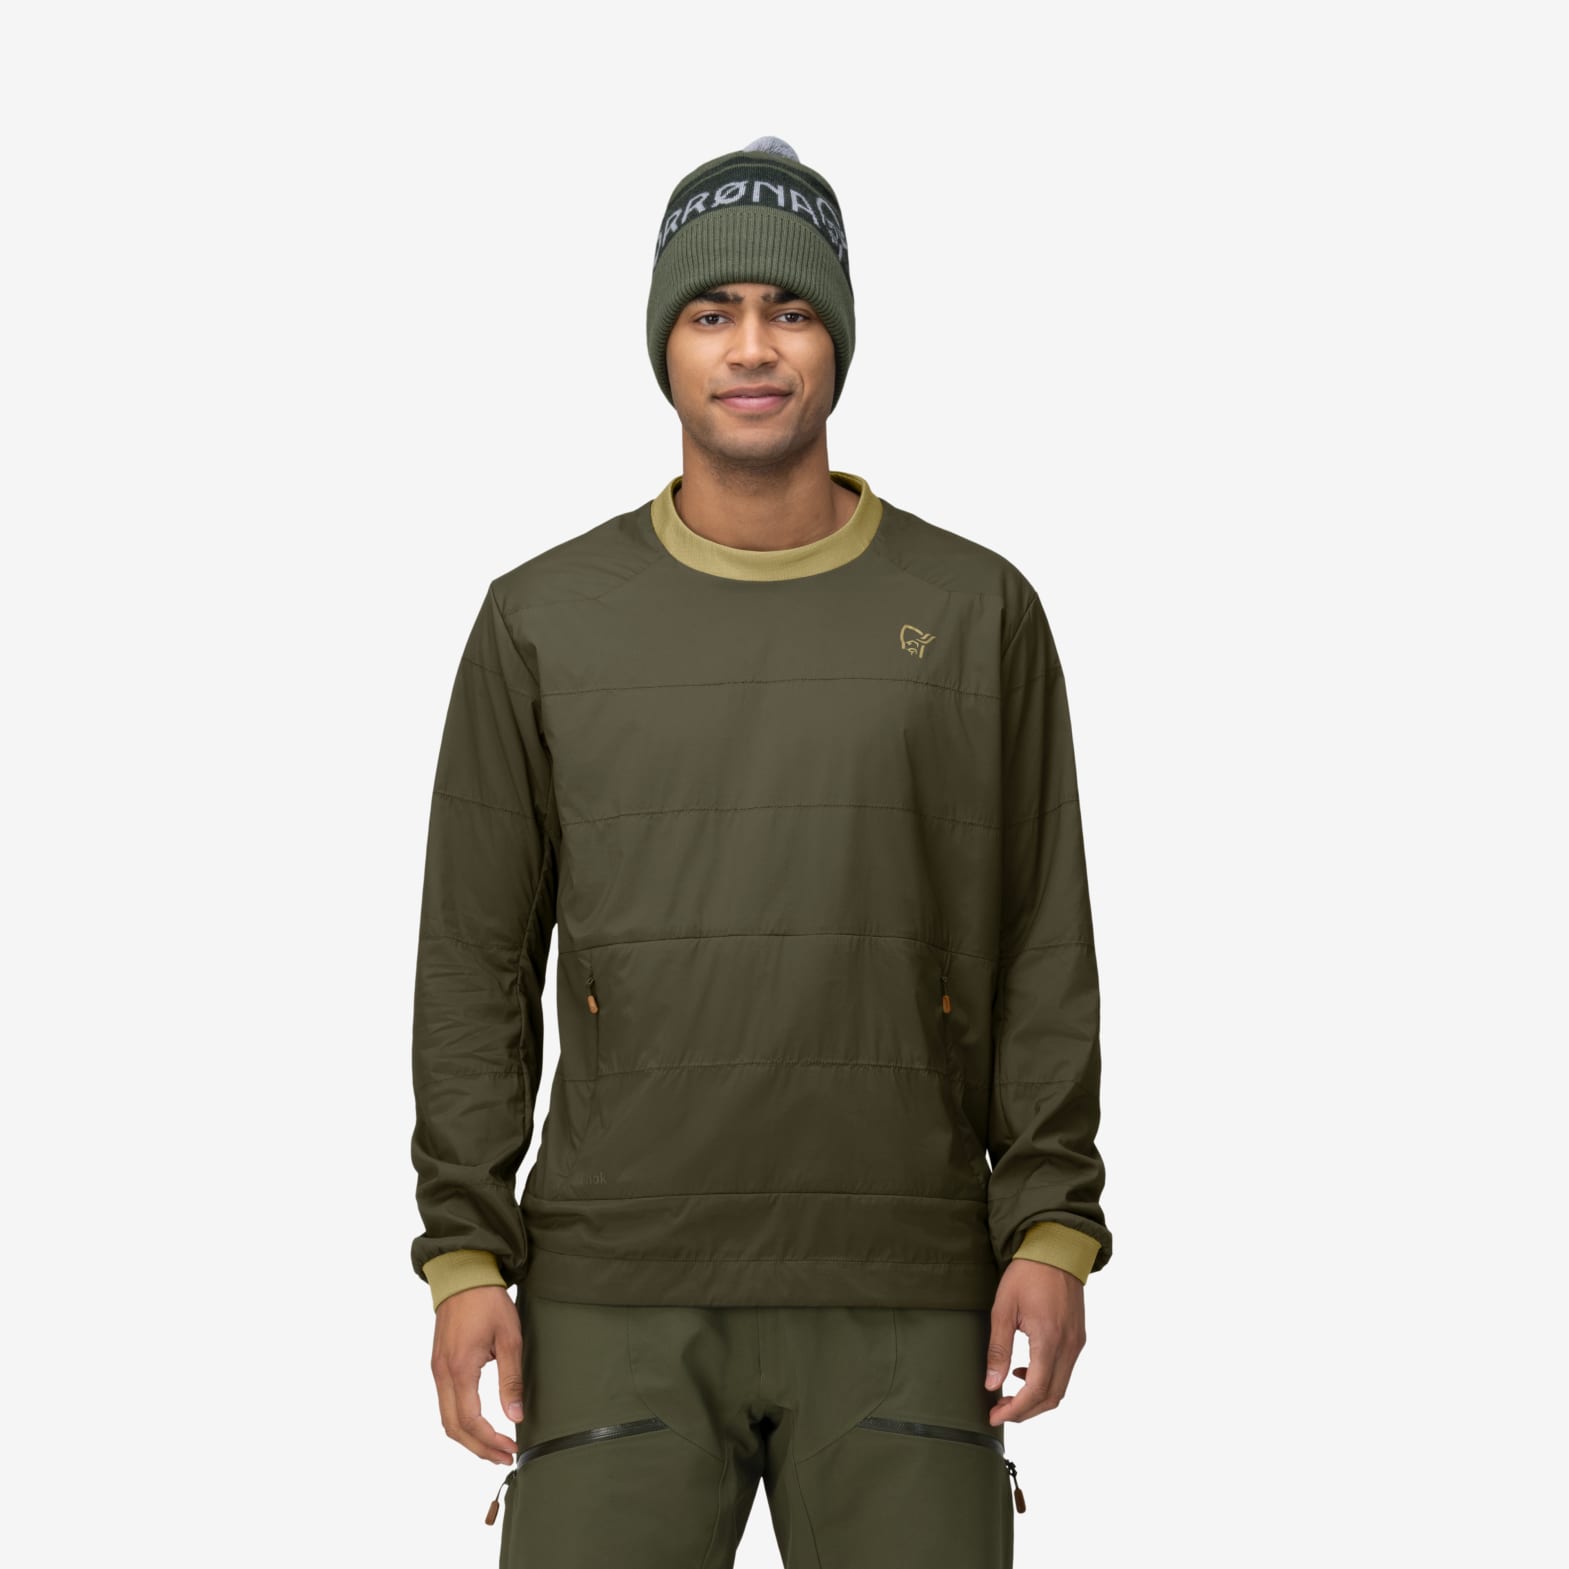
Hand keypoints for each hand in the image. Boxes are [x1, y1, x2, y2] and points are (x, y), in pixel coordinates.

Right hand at [430, 1285, 524, 1462]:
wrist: (463, 1275)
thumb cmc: (489, 1302)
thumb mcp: (509, 1338)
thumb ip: (511, 1380)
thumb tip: (516, 1416)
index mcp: (460, 1369)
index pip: (470, 1422)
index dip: (490, 1442)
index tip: (511, 1449)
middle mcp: (442, 1374)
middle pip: (454, 1428)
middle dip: (479, 1448)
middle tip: (504, 1456)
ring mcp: (437, 1370)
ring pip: (447, 1419)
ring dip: (469, 1438)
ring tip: (494, 1446)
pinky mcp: (439, 1365)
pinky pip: (445, 1403)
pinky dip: (461, 1421)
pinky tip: (480, 1424)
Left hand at [984, 1257, 1086, 1423]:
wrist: (1057, 1249)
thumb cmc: (1027, 1274)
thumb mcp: (1003, 1308)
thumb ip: (998, 1349)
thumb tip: (992, 1384)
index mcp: (1050, 1340)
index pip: (1037, 1391)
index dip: (1016, 1410)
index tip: (996, 1416)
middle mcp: (1069, 1346)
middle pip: (1052, 1397)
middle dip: (1026, 1411)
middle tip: (1000, 1411)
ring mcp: (1077, 1343)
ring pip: (1061, 1387)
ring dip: (1036, 1398)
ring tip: (1009, 1395)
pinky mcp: (1078, 1338)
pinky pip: (1065, 1371)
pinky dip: (1046, 1381)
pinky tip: (1024, 1371)